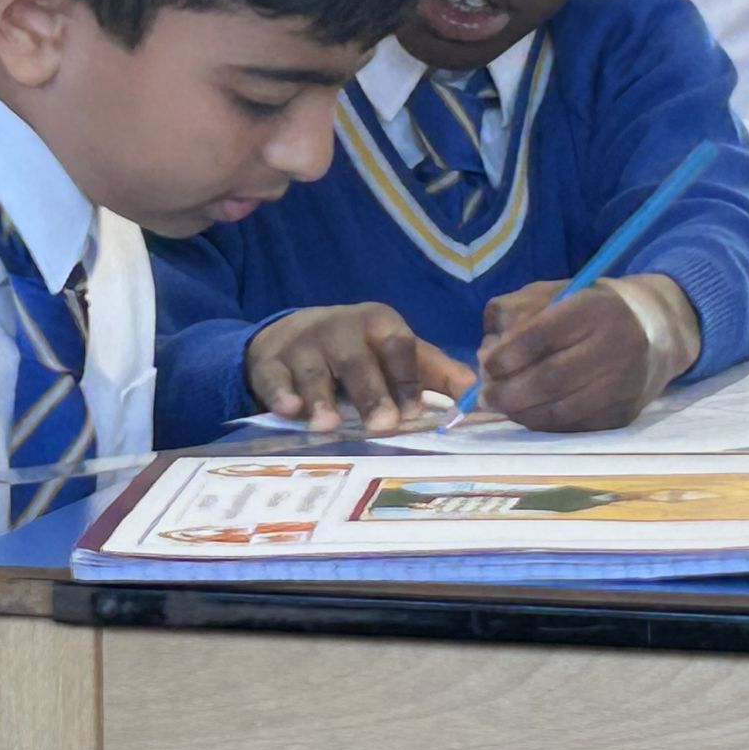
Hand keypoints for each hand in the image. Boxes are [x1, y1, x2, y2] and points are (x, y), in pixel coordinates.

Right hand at [246, 304, 475, 433]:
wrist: (293, 336)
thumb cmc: (360, 352)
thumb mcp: (398, 355)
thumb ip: (436, 374)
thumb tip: (479, 394)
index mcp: (378, 324)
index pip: (397, 346)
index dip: (406, 378)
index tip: (414, 411)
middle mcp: (341, 329)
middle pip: (358, 360)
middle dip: (371, 392)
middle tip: (383, 424)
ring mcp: (303, 345)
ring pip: (314, 371)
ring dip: (321, 397)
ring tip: (328, 425)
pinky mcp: (270, 362)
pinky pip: (274, 377)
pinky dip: (280, 393)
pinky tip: (288, 410)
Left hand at [476, 274, 701, 431]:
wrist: (658, 331)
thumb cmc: (592, 308)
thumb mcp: (556, 292)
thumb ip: (515, 312)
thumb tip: (488, 352)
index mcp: (593, 309)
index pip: (542, 336)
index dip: (508, 355)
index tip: (488, 365)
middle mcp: (614, 347)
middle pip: (550, 379)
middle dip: (508, 392)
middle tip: (485, 397)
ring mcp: (622, 385)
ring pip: (561, 410)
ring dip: (521, 413)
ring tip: (501, 407)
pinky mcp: (624, 413)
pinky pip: (574, 426)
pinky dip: (543, 424)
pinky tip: (528, 415)